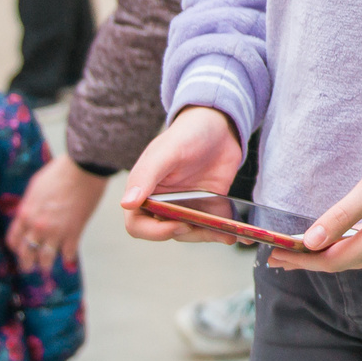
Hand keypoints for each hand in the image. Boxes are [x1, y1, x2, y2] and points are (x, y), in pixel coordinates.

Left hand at [9, 153, 110, 272]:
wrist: (82, 168)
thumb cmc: (59, 172)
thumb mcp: (35, 188)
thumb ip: (31, 205)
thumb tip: (30, 213)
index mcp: (25, 213)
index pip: (14, 240)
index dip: (17, 248)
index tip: (21, 250)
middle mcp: (37, 226)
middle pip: (26, 253)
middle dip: (27, 263)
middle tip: (30, 267)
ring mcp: (55, 231)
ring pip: (45, 259)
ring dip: (45, 265)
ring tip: (47, 267)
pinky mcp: (74, 233)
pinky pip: (67, 254)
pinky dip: (67, 256)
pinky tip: (68, 256)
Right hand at [120, 106, 244, 242]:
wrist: (219, 125)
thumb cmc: (186, 134)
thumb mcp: (166, 153)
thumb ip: (146, 177)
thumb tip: (126, 204)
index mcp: (144, 191)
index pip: (138, 225)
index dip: (155, 232)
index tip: (178, 224)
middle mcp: (162, 202)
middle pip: (167, 233)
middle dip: (187, 233)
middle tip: (207, 226)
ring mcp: (185, 205)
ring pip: (191, 233)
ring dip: (207, 235)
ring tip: (227, 233)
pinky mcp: (207, 206)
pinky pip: (210, 226)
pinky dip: (221, 232)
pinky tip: (234, 234)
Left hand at [268, 169, 361, 272]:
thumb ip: (342, 216)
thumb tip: (311, 241)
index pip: (330, 260)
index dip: (301, 260)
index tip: (276, 255)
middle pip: (336, 262)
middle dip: (305, 261)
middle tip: (275, 259)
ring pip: (347, 257)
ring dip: (320, 256)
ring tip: (296, 254)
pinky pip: (357, 250)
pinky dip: (337, 248)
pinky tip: (330, 242)